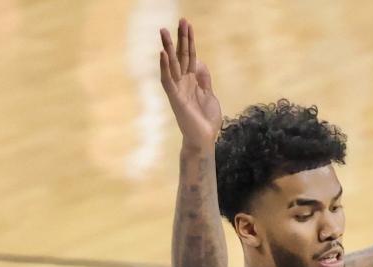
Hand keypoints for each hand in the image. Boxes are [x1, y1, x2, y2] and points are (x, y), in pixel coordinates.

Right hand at [159, 18, 222, 148]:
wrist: (204, 139)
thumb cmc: (206, 120)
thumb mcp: (209, 95)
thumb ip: (204, 78)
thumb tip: (199, 61)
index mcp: (192, 80)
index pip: (190, 55)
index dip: (189, 40)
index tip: (187, 24)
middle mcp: (183, 82)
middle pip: (180, 55)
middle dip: (180, 38)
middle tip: (180, 20)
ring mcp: (178, 89)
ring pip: (172, 64)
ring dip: (168, 48)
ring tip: (164, 31)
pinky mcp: (175, 98)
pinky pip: (168, 80)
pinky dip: (165, 67)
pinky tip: (163, 55)